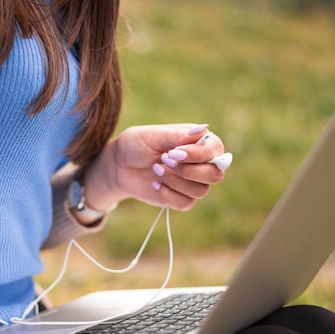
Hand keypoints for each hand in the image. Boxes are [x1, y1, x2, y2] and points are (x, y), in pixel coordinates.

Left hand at [84, 123, 227, 210]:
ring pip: (201, 191)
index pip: (216, 149)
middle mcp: (200, 163)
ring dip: (176, 182)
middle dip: (189, 171)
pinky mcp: (181, 198)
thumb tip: (204, 129)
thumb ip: (176, 136)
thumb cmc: (135, 145)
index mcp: (198, 142)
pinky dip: (169, 195)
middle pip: (215, 175)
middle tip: (164, 160)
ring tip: (155, 169)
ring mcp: (191, 182)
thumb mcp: (152, 136)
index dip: (199, 154)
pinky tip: (155, 185)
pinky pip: (186, 204)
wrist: (117, 166)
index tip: (174, 152)